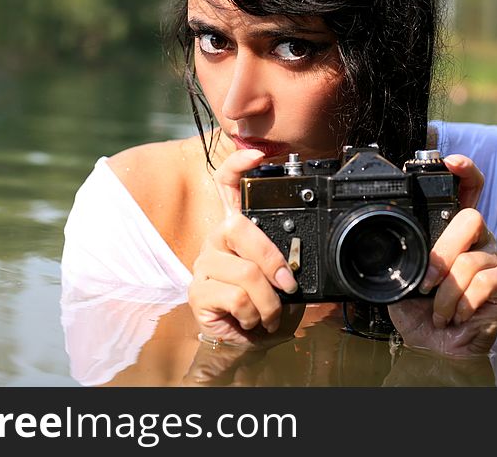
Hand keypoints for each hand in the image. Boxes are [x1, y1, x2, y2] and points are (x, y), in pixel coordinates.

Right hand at [188, 149, 303, 346]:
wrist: (246, 341)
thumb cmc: (263, 304)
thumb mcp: (281, 277)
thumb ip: (285, 260)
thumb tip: (299, 257)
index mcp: (236, 230)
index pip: (226, 185)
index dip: (236, 165)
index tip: (256, 155)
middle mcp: (216, 240)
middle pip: (240, 229)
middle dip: (273, 261)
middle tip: (288, 285)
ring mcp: (203, 265)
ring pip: (246, 273)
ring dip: (269, 302)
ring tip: (269, 313)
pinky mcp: (197, 292)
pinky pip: (237, 298)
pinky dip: (254, 315)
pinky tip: (251, 320)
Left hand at [388, 155, 496, 356]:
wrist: (435, 347)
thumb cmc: (419, 310)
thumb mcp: (401, 278)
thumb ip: (400, 256)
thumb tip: (378, 245)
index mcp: (453, 231)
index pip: (468, 190)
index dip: (465, 172)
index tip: (452, 162)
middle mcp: (478, 238)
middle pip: (471, 219)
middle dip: (443, 252)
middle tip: (426, 282)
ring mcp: (495, 259)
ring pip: (470, 260)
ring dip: (446, 293)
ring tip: (438, 310)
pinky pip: (484, 283)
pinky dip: (461, 304)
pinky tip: (456, 316)